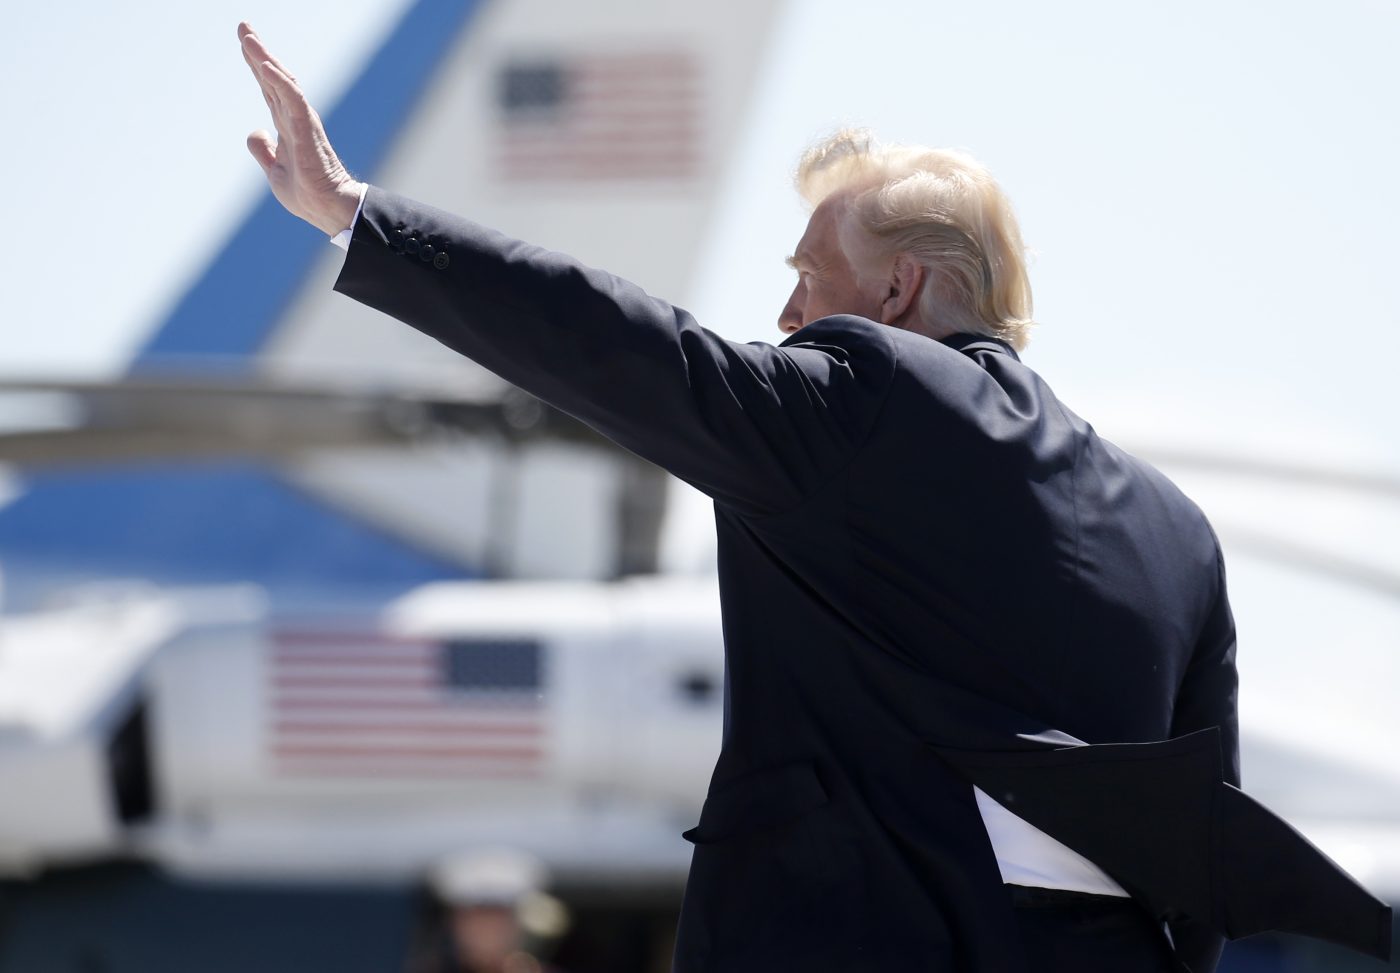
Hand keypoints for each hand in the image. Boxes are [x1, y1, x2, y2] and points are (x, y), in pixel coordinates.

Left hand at [239, 23, 362, 235]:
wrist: (326, 208)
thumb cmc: (307, 193)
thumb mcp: (274, 170)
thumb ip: (264, 150)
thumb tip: (255, 132)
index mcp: (287, 125)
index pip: (269, 88)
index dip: (256, 65)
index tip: (244, 42)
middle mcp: (294, 118)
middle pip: (273, 78)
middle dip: (258, 51)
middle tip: (243, 26)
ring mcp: (301, 121)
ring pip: (282, 82)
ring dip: (264, 59)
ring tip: (247, 38)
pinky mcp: (306, 129)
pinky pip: (291, 99)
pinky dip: (278, 81)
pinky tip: (263, 65)